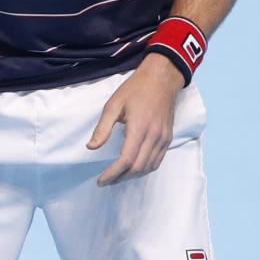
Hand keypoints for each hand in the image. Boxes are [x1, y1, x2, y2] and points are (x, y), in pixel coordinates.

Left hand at [87, 56, 184, 185]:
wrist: (161, 78)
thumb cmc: (136, 89)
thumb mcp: (113, 105)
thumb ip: (102, 128)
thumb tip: (91, 147)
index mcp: (139, 127)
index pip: (126, 160)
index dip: (112, 174)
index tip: (101, 180)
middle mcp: (154, 135)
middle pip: (137, 167)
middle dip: (120, 178)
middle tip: (106, 181)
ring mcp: (163, 138)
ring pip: (148, 167)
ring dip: (132, 176)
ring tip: (117, 177)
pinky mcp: (168, 138)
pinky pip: (157, 161)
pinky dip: (144, 169)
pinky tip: (133, 169)